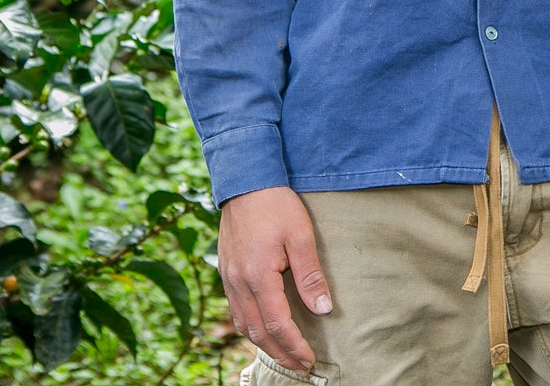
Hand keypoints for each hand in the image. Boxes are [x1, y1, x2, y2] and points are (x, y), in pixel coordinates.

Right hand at [218, 186, 331, 373]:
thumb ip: (310, 275)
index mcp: (258, 276)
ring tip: (285, 354)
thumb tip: (323, 309)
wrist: (246, 183)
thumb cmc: (277, 206)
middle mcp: (238, 283)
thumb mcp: (301, 236)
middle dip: (280, 352)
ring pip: (243, 325)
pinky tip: (264, 330)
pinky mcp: (226, 273)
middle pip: (257, 332)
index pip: (277, 324)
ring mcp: (228, 279)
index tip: (309, 359)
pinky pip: (236, 311)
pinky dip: (250, 327)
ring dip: (264, 344)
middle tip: (301, 366)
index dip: (294, 345)